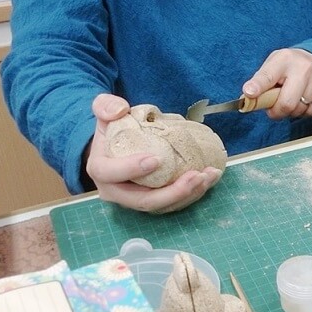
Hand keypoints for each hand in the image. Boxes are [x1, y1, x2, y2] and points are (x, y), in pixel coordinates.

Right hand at [85, 94, 222, 212]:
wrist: (120, 145)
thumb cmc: (113, 129)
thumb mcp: (105, 112)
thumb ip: (106, 106)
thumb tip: (120, 110)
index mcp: (101, 170)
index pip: (111, 174)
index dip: (131, 170)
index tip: (156, 160)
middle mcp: (117, 192)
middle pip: (143, 201)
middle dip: (172, 192)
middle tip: (196, 176)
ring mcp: (137, 199)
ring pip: (163, 205)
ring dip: (189, 194)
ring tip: (209, 176)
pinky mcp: (155, 200)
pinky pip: (174, 202)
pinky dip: (193, 193)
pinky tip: (209, 178)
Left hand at [242, 48, 311, 118]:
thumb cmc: (287, 66)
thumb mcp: (271, 66)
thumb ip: (260, 81)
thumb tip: (248, 96)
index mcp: (284, 59)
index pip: (268, 76)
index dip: (258, 87)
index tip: (249, 93)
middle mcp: (304, 66)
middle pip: (287, 103)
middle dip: (277, 112)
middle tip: (274, 108)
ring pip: (299, 110)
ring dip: (291, 111)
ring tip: (291, 98)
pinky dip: (304, 111)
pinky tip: (303, 100)